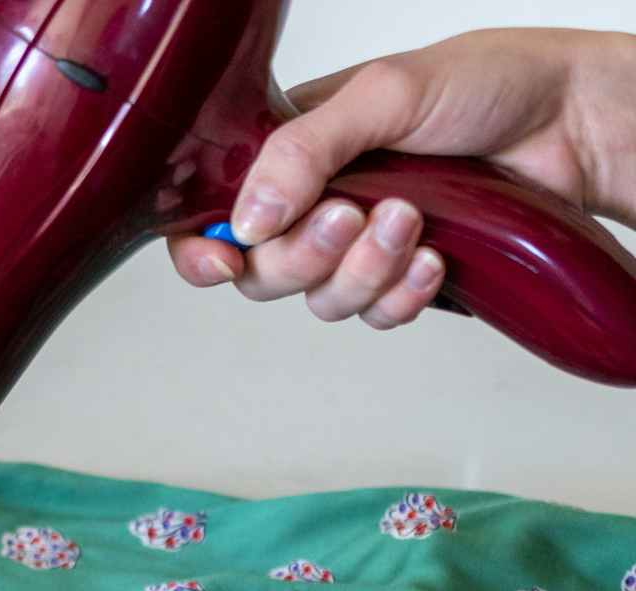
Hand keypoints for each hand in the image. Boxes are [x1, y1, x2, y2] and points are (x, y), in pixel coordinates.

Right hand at [170, 29, 635, 330]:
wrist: (575, 123)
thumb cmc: (487, 85)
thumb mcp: (384, 95)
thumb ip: (303, 150)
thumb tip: (249, 217)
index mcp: (288, 152)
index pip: (212, 214)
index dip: (204, 248)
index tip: (227, 259)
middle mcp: (315, 202)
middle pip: (262, 271)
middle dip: (305, 256)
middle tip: (352, 215)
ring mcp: (359, 245)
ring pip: (319, 301)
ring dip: (363, 271)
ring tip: (412, 221)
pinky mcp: (404, 277)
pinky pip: (376, 315)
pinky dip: (401, 295)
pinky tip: (435, 260)